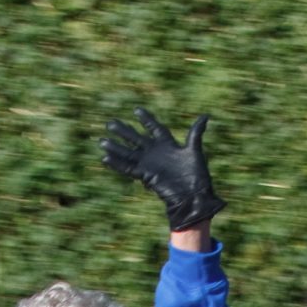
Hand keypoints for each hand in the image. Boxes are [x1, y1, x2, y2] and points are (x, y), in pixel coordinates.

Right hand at [99, 108, 224, 232]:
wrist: (193, 196)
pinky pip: (129, 168)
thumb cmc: (196, 175)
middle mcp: (156, 153)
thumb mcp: (195, 151)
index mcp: (168, 144)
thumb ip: (195, 133)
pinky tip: (106, 159)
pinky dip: (118, 164)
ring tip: (102, 141)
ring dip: (116, 147)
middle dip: (124, 131)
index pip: (154, 128)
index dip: (146, 119)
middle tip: (110, 123)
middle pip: (136, 139)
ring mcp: (150, 164)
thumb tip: (205, 116)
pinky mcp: (146, 175)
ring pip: (129, 153)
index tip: (136, 110)